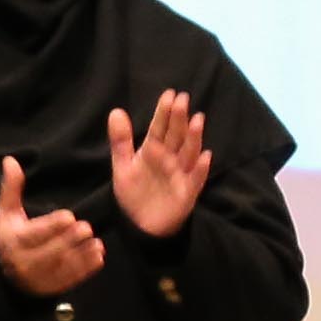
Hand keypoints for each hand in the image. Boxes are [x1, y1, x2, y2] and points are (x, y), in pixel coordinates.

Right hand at [0, 156, 106, 297]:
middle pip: (50, 252)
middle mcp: (25, 263)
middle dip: (70, 240)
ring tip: (95, 241)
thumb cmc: (11, 237)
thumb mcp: (7, 213)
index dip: (52, 226)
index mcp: (14, 242)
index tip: (69, 216)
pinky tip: (98, 255)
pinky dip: (86, 268)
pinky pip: (72, 279)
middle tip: (86, 227)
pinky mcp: (53, 287)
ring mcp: (40, 278)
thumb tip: (10, 160)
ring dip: (82, 254)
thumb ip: (11, 188)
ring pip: (63, 266)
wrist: (9, 278)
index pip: (34, 234)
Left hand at [104, 91, 212, 237]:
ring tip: (197, 120)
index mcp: (154, 150)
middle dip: (179, 118)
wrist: (142, 225)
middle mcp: (170, 158)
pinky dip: (201, 168)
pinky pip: (196, 179)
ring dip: (194, 137)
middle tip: (182, 99)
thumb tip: (116, 110)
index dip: (164, 112)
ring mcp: (181, 174)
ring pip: (189, 153)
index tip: (169, 94)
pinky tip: (205, 156)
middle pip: (176, 136)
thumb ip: (120, 141)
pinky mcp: (187, 192)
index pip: (160, 128)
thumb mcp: (123, 166)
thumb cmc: (135, 193)